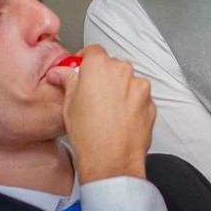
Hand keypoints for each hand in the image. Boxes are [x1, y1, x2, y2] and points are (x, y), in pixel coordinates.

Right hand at [50, 45, 155, 182]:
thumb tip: (60, 73)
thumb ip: (67, 80)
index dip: (85, 59)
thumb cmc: (89, 134)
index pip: (93, 51)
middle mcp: (123, 71)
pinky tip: (118, 119)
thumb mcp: (68, 103)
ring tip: (105, 111)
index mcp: (100, 66)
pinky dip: (131, 103)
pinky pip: (138, 97)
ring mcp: (140, 86)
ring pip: (127, 81)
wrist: (112, 160)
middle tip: (91, 95)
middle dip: (102, 76)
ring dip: (119, 90)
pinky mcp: (151, 102)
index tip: (80, 69)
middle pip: (112, 65)